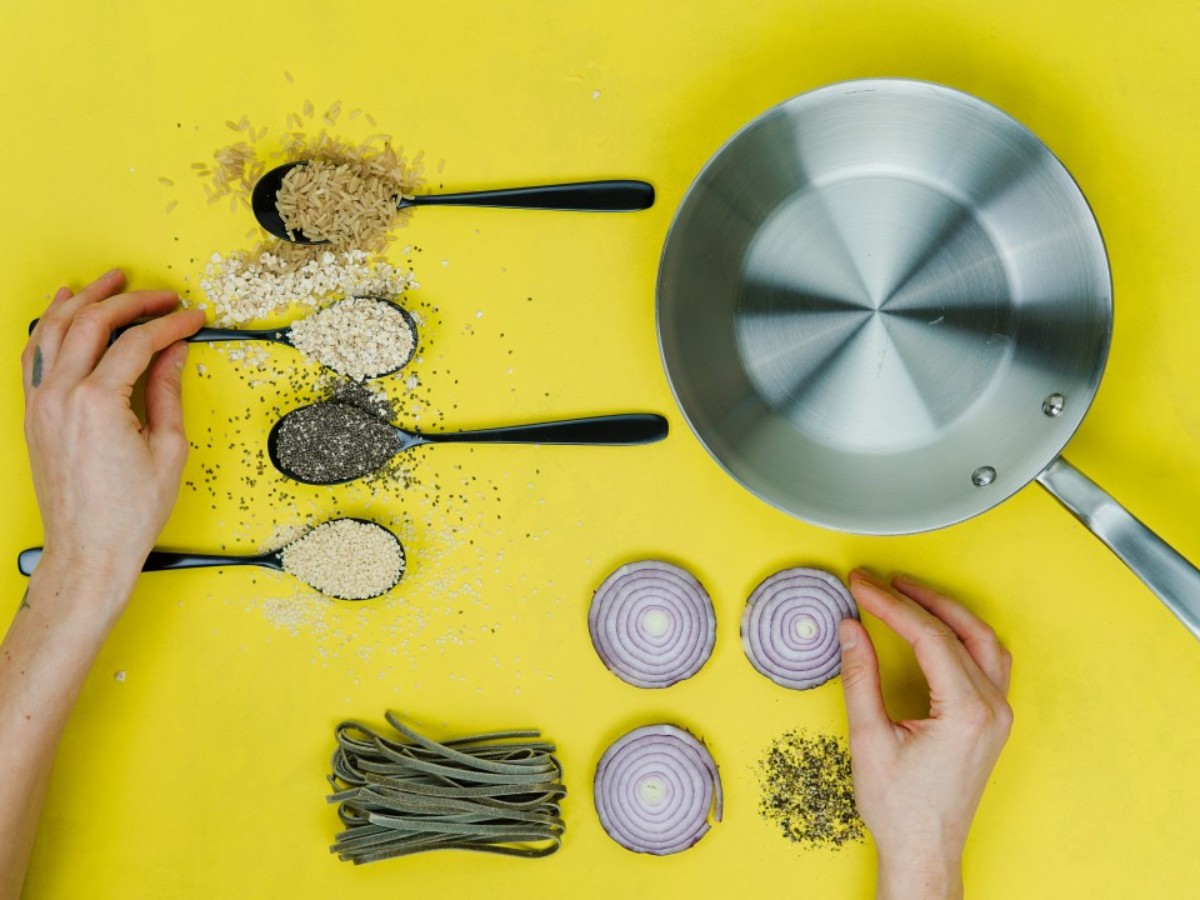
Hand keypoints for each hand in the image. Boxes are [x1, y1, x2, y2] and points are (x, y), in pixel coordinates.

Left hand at [21, 269, 204, 613]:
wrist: (88, 550)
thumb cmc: (127, 513)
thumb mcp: (168, 448)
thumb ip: (167, 391)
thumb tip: (173, 353)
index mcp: (98, 403)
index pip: (137, 342)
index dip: (171, 324)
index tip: (192, 319)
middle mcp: (62, 395)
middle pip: (93, 322)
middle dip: (131, 300)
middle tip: (160, 296)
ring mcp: (41, 402)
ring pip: (55, 328)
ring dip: (85, 298)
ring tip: (110, 282)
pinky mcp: (34, 413)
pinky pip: (35, 353)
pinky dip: (50, 323)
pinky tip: (63, 308)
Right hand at [839, 569, 1012, 899]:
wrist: (925, 850)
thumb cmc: (900, 807)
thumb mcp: (869, 738)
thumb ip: (860, 676)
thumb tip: (851, 629)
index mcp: (965, 711)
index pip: (929, 636)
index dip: (890, 605)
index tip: (861, 586)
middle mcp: (991, 708)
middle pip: (960, 629)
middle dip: (918, 598)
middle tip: (880, 581)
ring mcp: (997, 714)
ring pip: (982, 641)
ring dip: (946, 612)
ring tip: (908, 593)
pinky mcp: (991, 721)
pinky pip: (987, 661)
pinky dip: (961, 635)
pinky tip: (936, 628)